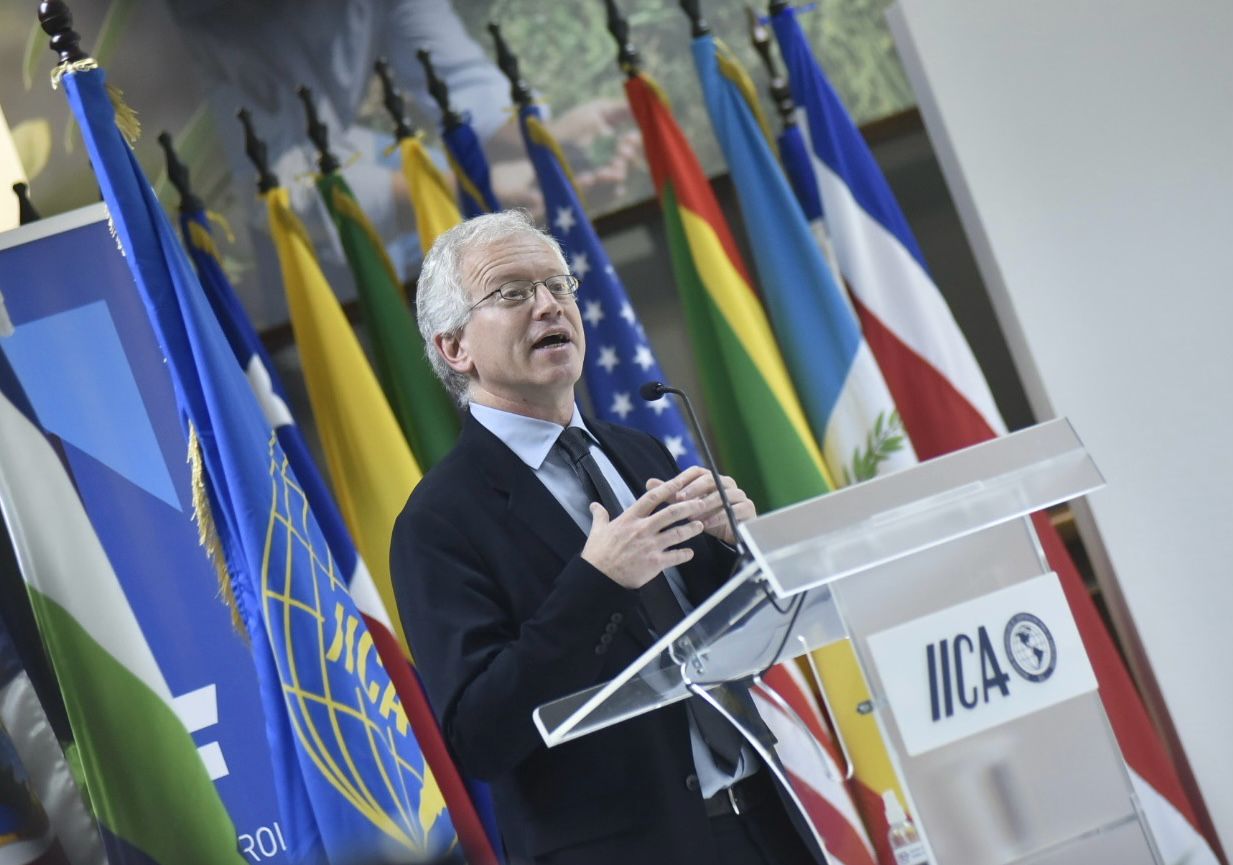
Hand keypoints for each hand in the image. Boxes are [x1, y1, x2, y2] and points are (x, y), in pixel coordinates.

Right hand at [581, 471, 707, 588]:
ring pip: (677, 533)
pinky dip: (684, 554)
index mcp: (630, 519)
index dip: (667, 488)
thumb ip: (600, 516)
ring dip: (691, 529)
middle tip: (701, 503)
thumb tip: (594, 505)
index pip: (652, 498)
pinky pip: (675, 556)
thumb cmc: (597, 554)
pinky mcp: (655, 563)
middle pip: (670, 513)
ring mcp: (650, 546)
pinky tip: (690, 553)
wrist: (599, 578)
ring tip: (701, 525)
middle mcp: (642, 529)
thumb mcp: (597, 531)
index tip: (680, 482)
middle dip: (688, 507)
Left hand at [646, 467, 755, 546]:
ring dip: (706, 504)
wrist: (728, 535)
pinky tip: (706, 524)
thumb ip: (670, 494)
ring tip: (692, 514)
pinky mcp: (748, 508)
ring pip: (722, 495)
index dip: (685, 479)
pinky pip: (734, 510)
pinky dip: (719, 516)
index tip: (672, 490)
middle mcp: (727, 483)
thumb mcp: (686, 507)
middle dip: (694, 489)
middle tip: (680, 499)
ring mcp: (739, 494)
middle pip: (711, 479)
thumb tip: (649, 482)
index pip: (697, 472)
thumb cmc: (707, 517)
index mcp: (712, 479)